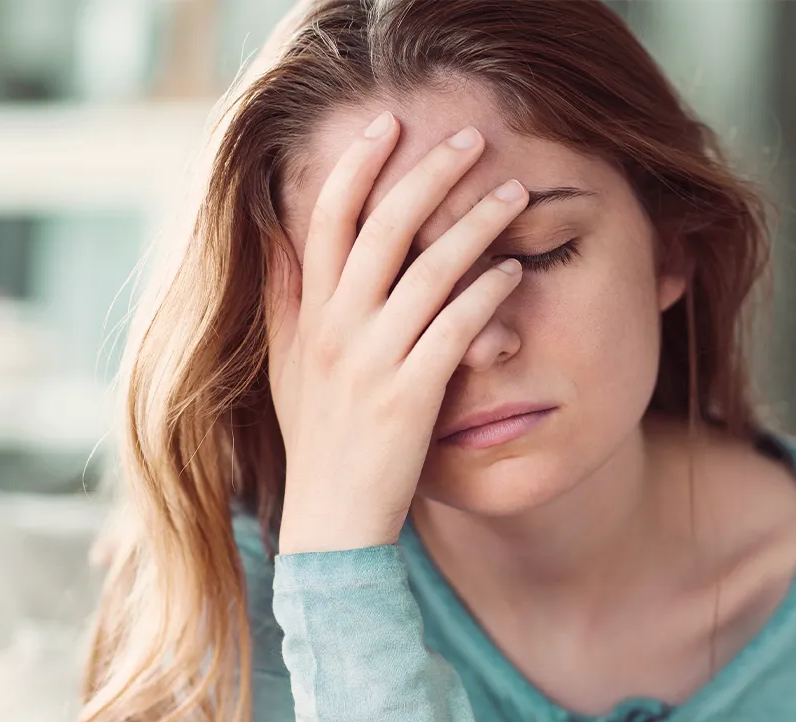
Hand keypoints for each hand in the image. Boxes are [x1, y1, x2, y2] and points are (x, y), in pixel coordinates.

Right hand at [268, 112, 528, 552]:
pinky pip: (455, 329)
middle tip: (473, 139)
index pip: (326, 222)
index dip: (355, 167)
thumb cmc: (317, 441)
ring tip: (513, 192)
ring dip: (475, 224)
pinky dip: (486, 294)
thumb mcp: (288, 367)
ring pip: (428, 273)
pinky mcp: (410, 398)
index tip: (388, 125)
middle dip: (429, 175)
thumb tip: (282, 236)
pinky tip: (513, 270)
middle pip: (383, 230)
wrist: (331, 523)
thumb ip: (285, 300)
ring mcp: (373, 364)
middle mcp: (336, 331)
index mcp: (308, 316)